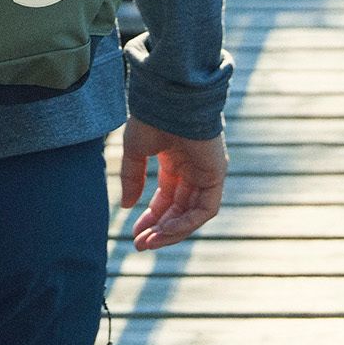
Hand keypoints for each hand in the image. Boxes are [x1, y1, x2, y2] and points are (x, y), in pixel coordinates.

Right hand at [119, 117, 226, 249]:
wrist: (169, 99)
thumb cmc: (151, 118)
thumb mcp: (135, 152)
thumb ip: (132, 178)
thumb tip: (127, 206)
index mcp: (175, 161)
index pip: (167, 199)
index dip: (152, 218)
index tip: (135, 233)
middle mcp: (193, 169)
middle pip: (179, 210)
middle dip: (159, 229)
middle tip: (139, 245)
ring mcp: (206, 173)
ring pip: (192, 214)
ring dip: (171, 231)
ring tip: (149, 242)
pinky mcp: (216, 175)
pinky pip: (205, 209)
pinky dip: (187, 223)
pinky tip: (166, 230)